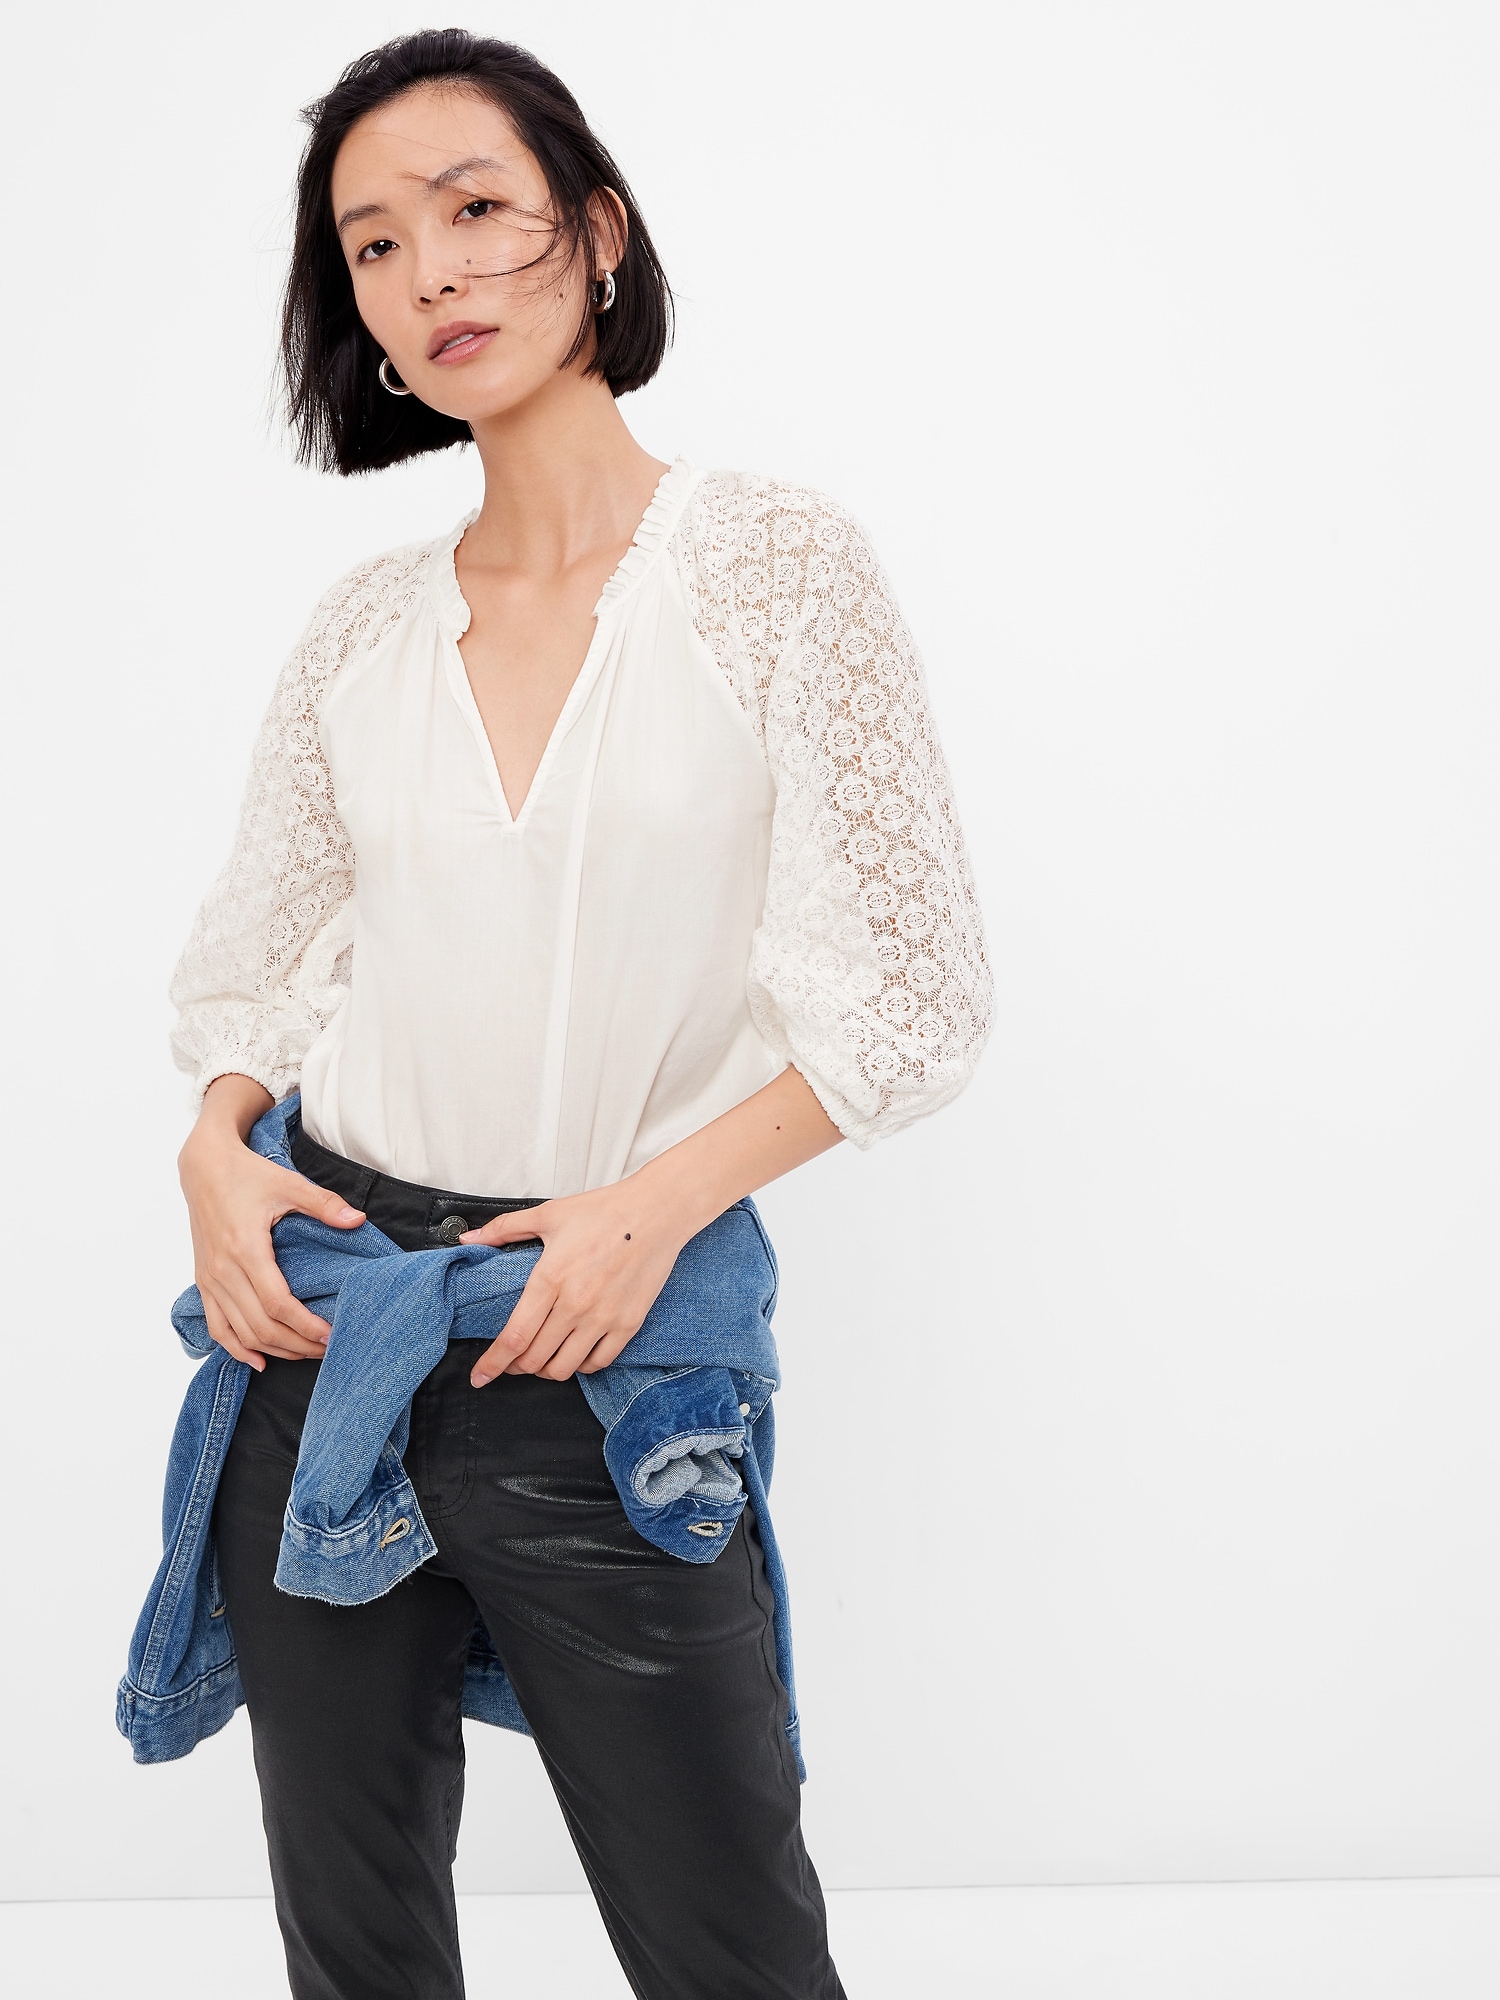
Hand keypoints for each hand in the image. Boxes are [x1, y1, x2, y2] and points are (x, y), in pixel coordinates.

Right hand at [180, 1075, 365, 1370]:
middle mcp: (223, 1270)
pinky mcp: (203, 1282)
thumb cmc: (247, 1175)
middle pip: (260, 1326)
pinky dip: (236, 1348)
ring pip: (240, 1332)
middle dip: (296, 1344)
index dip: (304, 1326)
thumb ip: (324, 1204)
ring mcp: (210, 1280)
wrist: (204, 1168)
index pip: (277, 1304)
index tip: (330, 1335)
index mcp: (245, 1249)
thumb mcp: (288, 1184)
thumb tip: (358, 1220)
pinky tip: (258, 1359)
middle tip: (326, 1349)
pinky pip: (217, 1326)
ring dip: (273, 1349)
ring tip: (304, 1354)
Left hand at [460, 1064, 843, 1386]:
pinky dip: (581, 1366)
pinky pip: (599, 1362)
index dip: (492, 1364)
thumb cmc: (603, 1211)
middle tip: (511, 1360)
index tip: (479, 1377)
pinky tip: (575, 1353)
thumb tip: (468, 1240)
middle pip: (534, 1359)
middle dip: (516, 1367)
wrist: (656, 1213)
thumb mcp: (548, 1214)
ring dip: (546, 1369)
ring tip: (542, 1358)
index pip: (513, 1338)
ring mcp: (603, 1319)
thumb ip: (504, 1229)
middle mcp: (575, 1306)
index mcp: (549, 1280)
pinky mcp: (628, 1324)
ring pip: (564, 1368)